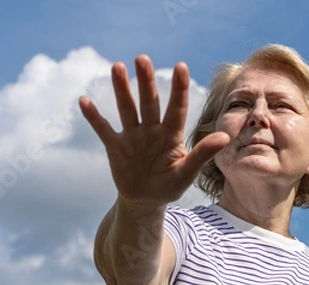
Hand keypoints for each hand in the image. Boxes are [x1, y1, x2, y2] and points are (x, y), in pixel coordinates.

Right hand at [80, 55, 228, 204]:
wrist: (145, 201)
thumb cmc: (169, 186)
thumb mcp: (186, 173)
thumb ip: (202, 154)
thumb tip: (225, 136)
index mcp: (171, 135)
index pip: (177, 108)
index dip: (179, 89)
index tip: (181, 66)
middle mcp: (152, 130)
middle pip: (149, 102)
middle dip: (145, 81)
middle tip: (142, 58)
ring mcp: (132, 136)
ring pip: (127, 109)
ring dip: (121, 89)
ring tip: (117, 67)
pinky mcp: (115, 147)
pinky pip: (103, 129)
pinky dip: (94, 117)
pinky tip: (84, 101)